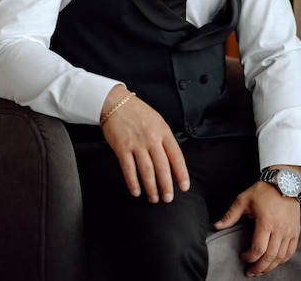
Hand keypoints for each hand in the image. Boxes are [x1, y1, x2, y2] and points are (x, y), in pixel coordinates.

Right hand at [101, 86, 189, 203]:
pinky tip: (136, 191)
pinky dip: (133, 183)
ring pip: (147, 171)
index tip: (184, 187)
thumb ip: (164, 138)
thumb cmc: (137, 112)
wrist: (116, 102)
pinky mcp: (122, 147)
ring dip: (151, 188)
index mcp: (163, 131)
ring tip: (153, 198)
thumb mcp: (157, 120)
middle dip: (166, 186)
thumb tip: (171, 159)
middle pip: (162, 167)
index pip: (176, 156)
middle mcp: (152, 138)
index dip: (181, 173)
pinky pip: (129, 169)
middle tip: (168, 199)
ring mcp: (136, 143)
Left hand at [214, 181, 300, 276]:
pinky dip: (282, 260)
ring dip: (270, 267)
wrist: (283, 182)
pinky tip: (274, 262)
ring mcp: (290, 231)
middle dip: (259, 268)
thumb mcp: (243, 200)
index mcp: (266, 222)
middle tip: (250, 272)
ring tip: (261, 270)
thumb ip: (230, 215)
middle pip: (270, 257)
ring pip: (281, 257)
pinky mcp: (296, 231)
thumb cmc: (263, 191)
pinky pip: (290, 252)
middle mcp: (280, 228)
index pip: (258, 249)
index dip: (249, 257)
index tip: (242, 257)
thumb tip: (217, 226)